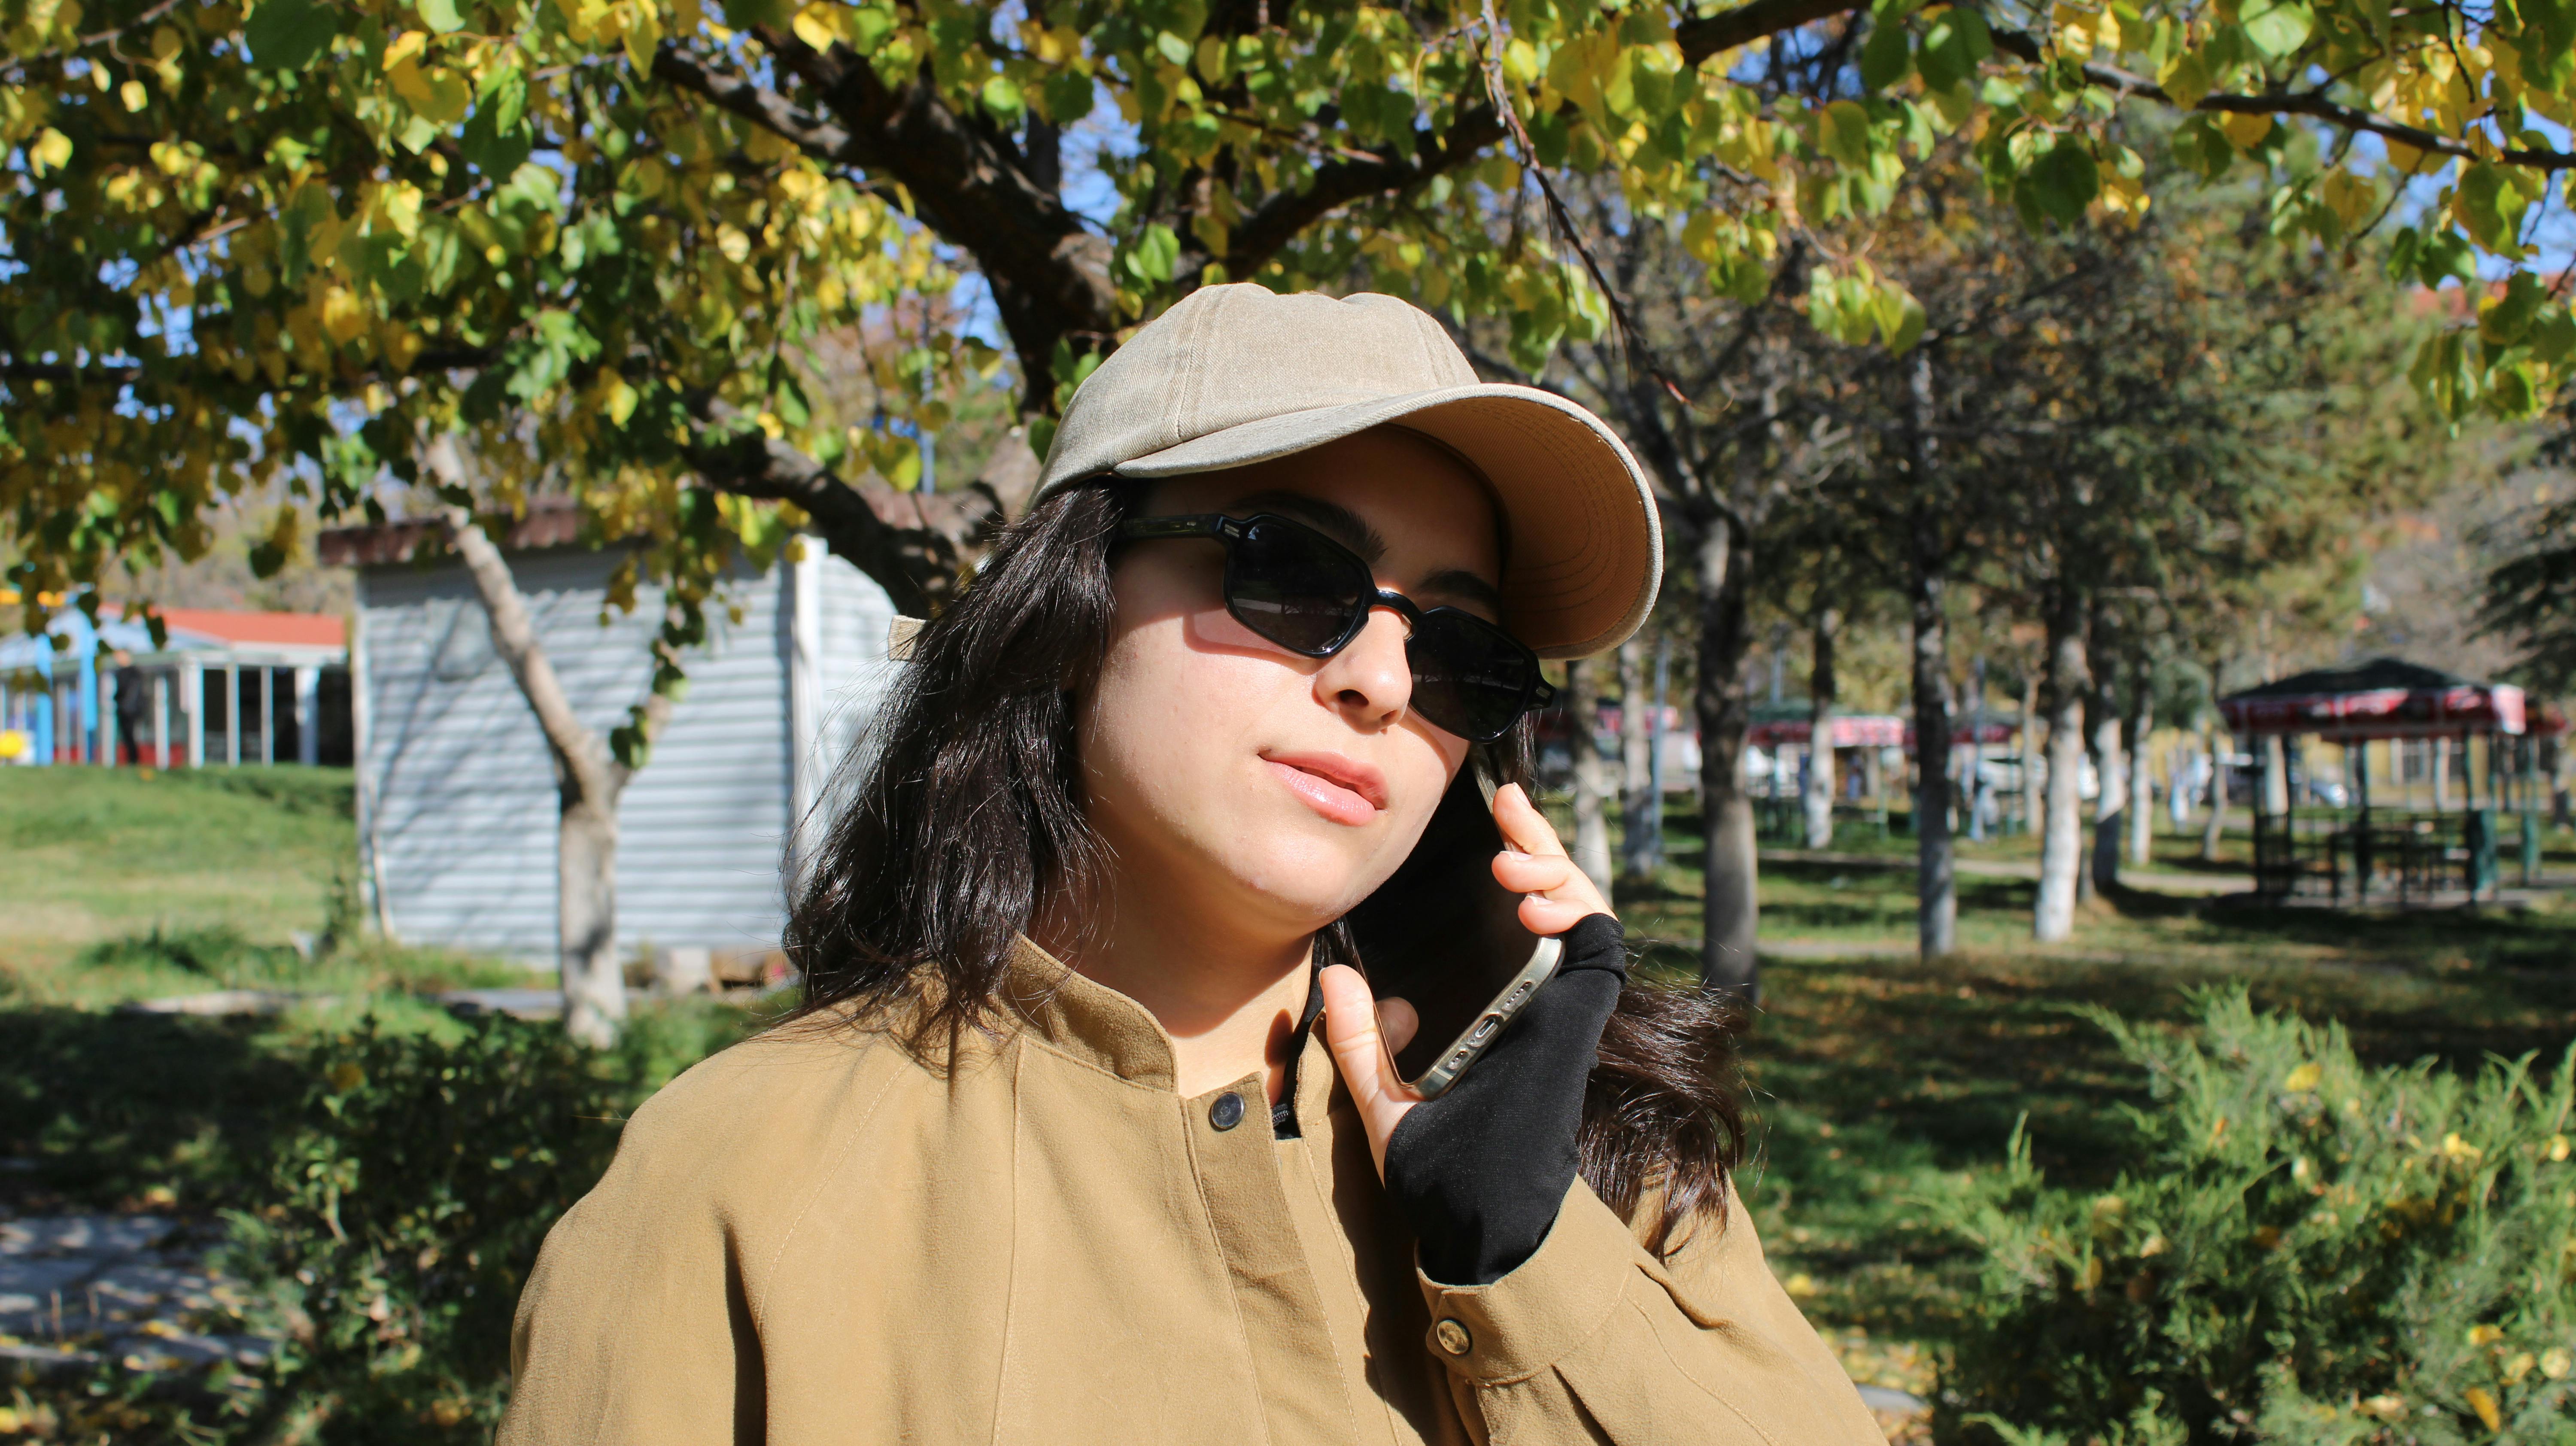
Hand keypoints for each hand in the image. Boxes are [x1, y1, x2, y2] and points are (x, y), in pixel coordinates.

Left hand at [1319, 780, 1618, 1178]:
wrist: (1471, 1215)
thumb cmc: (1434, 1170)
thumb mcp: (1382, 1093)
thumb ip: (1360, 1037)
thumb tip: (1335, 976)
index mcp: (1501, 1007)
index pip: (1521, 914)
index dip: (1519, 857)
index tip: (1491, 816)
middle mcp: (1538, 998)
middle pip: (1557, 894)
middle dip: (1539, 839)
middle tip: (1508, 807)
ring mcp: (1562, 1005)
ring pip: (1584, 908)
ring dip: (1553, 866)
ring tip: (1509, 863)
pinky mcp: (1578, 1017)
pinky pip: (1598, 947)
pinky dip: (1576, 909)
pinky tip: (1534, 901)